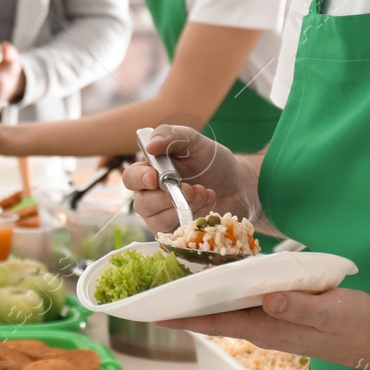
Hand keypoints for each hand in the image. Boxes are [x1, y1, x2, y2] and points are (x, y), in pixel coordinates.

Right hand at [120, 124, 246, 235]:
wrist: (238, 184)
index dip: (139, 179)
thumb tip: (151, 146)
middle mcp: (151, 194)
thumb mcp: (194, 141)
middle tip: (190, 188)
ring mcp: (163, 215)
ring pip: (159, 222)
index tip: (155, 178)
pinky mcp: (177, 231)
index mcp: (150, 170)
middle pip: (142, 204)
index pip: (131, 178)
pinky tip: (208, 202)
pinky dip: (195, 218)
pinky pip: (177, 233)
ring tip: (203, 193)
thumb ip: (172, 135)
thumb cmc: (212, 161)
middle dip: (167, 198)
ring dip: (184, 207)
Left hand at [158, 287, 369, 369]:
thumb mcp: (330, 312)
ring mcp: (268, 319)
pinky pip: (240, 302)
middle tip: (146, 291)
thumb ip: (299, 307)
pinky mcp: (278, 311)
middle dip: (179, 306)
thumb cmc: (353, 325)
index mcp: (266, 326)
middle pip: (210, 316)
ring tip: (168, 282)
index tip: (151, 312)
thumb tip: (268, 299)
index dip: (182, 317)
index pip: (214, 322)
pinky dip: (222, 291)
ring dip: (198, 298)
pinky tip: (213, 278)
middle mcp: (261, 325)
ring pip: (223, 308)